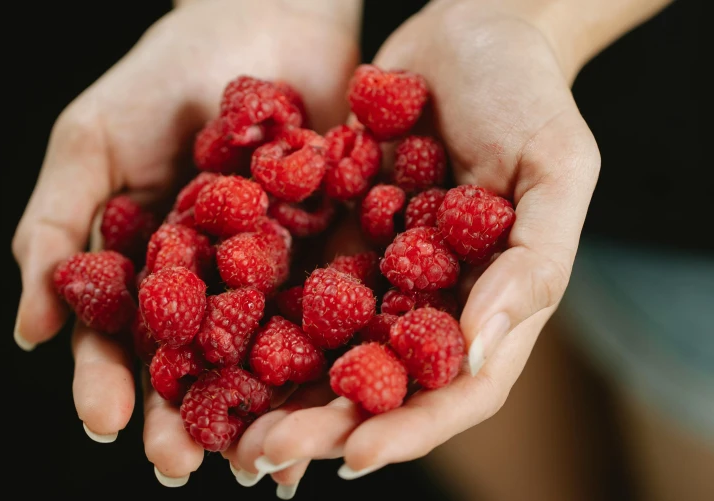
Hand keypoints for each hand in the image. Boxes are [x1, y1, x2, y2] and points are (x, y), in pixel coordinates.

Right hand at [11, 0, 359, 485]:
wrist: (265, 15)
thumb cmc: (163, 74)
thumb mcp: (91, 141)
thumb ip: (55, 226)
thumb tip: (29, 331)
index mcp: (145, 267)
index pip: (120, 339)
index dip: (109, 381)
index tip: (106, 420)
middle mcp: (209, 285)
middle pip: (191, 366)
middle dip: (181, 417)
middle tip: (177, 466)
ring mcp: (274, 277)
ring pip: (263, 360)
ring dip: (257, 411)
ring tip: (257, 462)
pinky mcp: (337, 256)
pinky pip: (336, 318)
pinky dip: (333, 360)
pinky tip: (332, 400)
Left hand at [226, 0, 600, 491]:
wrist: (467, 29)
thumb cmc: (528, 93)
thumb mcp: (556, 171)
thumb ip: (532, 264)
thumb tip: (480, 351)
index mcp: (487, 304)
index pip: (451, 389)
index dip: (408, 428)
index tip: (356, 456)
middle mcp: (425, 301)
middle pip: (374, 385)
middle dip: (322, 426)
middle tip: (262, 455)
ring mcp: (374, 272)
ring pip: (321, 349)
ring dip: (276, 391)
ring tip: (225, 427)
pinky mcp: (330, 234)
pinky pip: (287, 285)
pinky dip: (251, 321)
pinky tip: (206, 346)